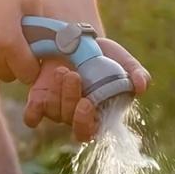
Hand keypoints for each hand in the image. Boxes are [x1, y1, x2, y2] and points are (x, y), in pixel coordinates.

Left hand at [22, 38, 150, 142]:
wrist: (77, 41)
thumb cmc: (105, 56)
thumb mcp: (124, 61)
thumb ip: (137, 73)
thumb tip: (142, 87)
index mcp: (100, 113)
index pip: (91, 133)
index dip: (86, 123)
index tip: (87, 102)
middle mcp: (78, 116)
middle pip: (71, 124)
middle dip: (70, 101)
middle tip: (73, 75)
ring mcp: (58, 109)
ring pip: (54, 113)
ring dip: (57, 93)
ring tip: (62, 69)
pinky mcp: (40, 100)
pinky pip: (33, 116)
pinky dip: (34, 110)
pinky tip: (39, 96)